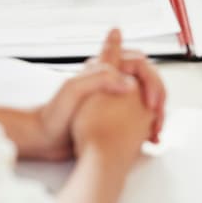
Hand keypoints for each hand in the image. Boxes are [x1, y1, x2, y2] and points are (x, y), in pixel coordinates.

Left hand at [30, 29, 165, 158]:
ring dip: (155, 112)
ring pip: (144, 98)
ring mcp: (112, 97)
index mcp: (102, 68)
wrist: (43, 138)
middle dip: (158, 97)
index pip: (139, 63)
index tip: (152, 104)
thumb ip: (100, 78)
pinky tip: (147, 138)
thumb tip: (130, 83)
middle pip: (146, 79)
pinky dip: (146, 124)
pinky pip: (137, 114)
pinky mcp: (111, 115)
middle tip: (158, 119)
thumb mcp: (74, 90)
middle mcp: (109, 79)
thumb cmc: (54, 115)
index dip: (151, 81)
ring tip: (155, 132)